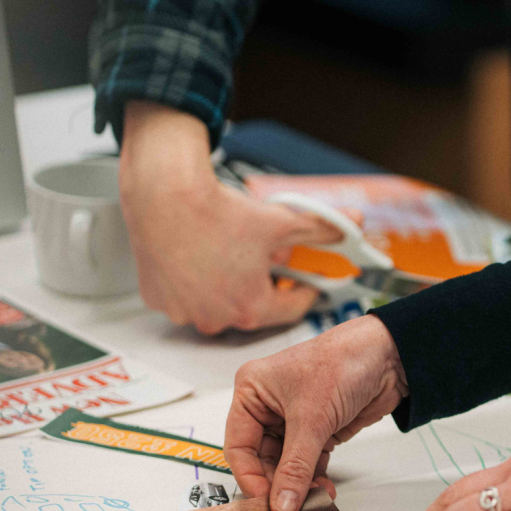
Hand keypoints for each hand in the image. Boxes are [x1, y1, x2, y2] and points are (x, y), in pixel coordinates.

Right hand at [119, 101, 344, 333]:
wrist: (163, 192)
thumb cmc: (216, 210)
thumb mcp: (281, 221)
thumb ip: (323, 228)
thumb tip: (353, 224)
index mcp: (251, 308)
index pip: (291, 309)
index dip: (304, 291)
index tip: (307, 281)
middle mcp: (215, 318)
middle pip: (252, 307)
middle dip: (264, 286)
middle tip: (265, 261)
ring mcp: (183, 312)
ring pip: (217, 304)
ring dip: (228, 287)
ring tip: (230, 257)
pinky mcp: (157, 299)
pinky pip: (184, 297)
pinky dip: (194, 283)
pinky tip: (198, 258)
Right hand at [224, 314, 407, 510]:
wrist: (390, 355)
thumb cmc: (343, 362)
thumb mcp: (312, 418)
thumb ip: (295, 466)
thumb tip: (281, 503)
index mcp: (252, 391)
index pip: (239, 445)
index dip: (250, 476)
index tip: (265, 502)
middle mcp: (269, 405)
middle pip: (262, 459)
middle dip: (276, 484)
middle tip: (288, 510)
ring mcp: (295, 419)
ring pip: (286, 464)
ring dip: (298, 485)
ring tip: (310, 503)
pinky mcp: (320, 429)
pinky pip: (308, 462)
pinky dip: (314, 479)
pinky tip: (322, 492)